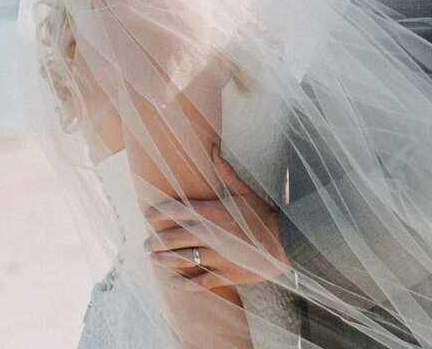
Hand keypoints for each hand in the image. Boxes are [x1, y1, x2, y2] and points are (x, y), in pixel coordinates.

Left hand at [145, 146, 291, 289]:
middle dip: (155, 241)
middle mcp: (207, 234)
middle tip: (146, 244)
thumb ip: (225, 171)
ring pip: (180, 260)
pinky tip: (172, 281)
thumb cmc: (263, 215)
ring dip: (163, 260)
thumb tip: (213, 147)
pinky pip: (197, 282)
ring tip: (155, 259)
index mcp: (210, 212)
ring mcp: (214, 256)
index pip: (174, 211)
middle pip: (172, 238)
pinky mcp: (223, 274)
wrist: (285, 242)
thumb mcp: (244, 190)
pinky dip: (182, 283)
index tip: (148, 215)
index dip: (157, 213)